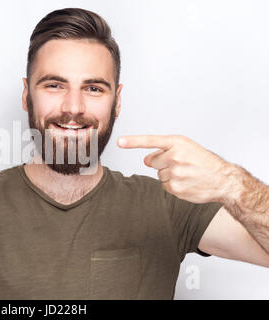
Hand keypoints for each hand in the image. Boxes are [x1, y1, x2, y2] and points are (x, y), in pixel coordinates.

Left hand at [117, 134, 233, 203]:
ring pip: (158, 174)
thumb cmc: (204, 162)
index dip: (133, 141)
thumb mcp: (187, 147)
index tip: (120, 142)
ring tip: (186, 173)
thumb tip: (146, 160)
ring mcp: (175, 173)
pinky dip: (172, 185)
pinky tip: (185, 182)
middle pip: (152, 161)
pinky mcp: (175, 188)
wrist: (223, 180)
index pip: (151, 141)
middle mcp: (175, 156)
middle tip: (180, 164)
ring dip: (168, 174)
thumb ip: (165, 150)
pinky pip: (164, 185)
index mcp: (178, 143)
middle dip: (161, 163)